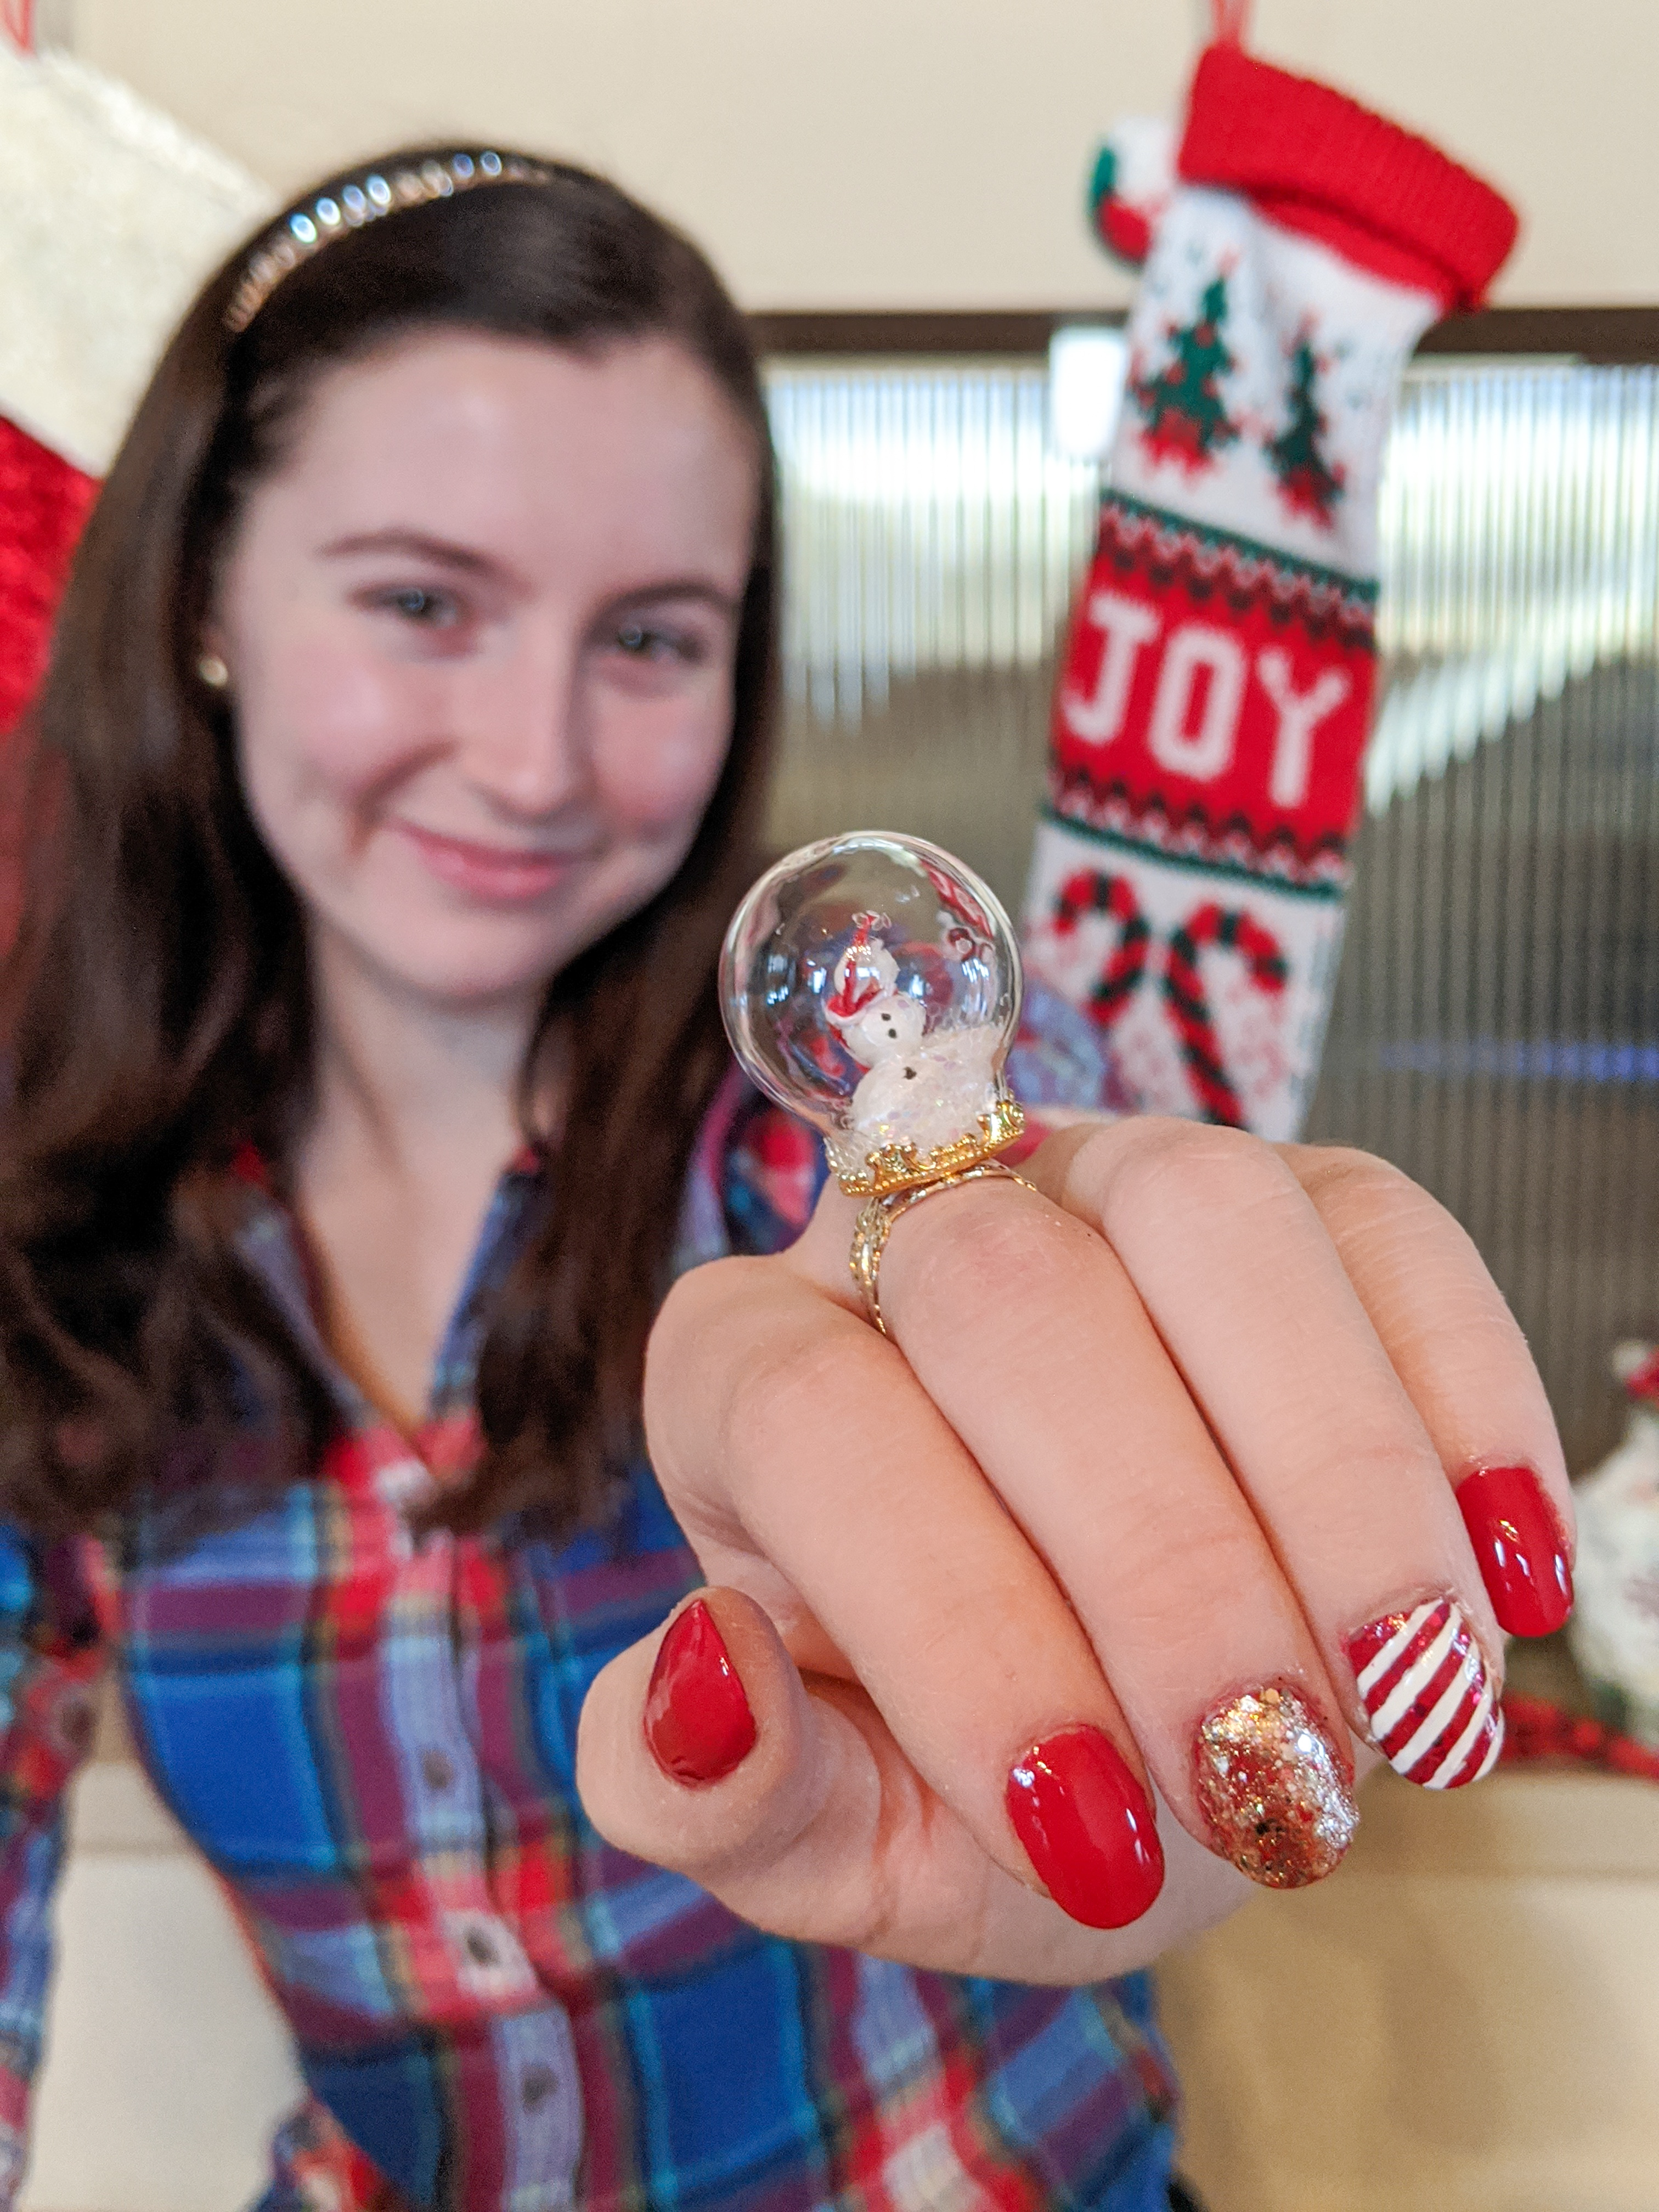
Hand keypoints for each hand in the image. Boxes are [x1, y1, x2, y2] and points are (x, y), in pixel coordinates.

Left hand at [575, 1119, 1572, 1984]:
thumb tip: (697, 1693)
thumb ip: (733, 1801)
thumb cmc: (966, 1773)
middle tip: (1264, 1784)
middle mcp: (910, 1227)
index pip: (809, 1420)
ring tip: (1409, 1692)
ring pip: (1204, 1211)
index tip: (1087, 1839)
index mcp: (740, 1370)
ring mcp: (1109, 1181)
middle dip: (1157, 1562)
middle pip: (1008, 1298)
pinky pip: (1385, 1226)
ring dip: (1327, 1467)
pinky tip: (1504, 1579)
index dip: (952, 1627)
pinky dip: (1460, 1394)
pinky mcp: (1301, 1193)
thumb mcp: (846, 1838)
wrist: (1135, 1717)